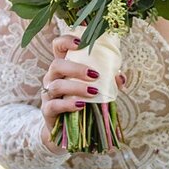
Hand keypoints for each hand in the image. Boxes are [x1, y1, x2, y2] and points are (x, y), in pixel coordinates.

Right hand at [38, 32, 122, 152]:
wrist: (68, 127)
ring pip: (56, 85)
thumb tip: (120, 78)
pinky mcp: (47, 110)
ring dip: (76, 87)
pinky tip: (81, 105)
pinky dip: (68, 105)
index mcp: (63, 66)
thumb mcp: (95, 87)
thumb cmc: (83, 100)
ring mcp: (48, 93)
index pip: (58, 46)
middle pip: (57, 65)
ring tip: (93, 92)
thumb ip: (108, 80)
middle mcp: (52, 77)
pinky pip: (54, 105)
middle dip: (76, 68)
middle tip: (95, 75)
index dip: (66, 40)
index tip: (80, 43)